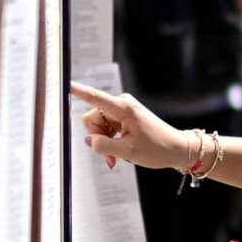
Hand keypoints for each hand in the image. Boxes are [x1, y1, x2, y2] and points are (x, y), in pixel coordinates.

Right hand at [70, 81, 188, 169]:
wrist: (176, 149)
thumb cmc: (157, 149)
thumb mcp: (128, 152)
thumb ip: (104, 145)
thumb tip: (89, 140)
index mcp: (123, 108)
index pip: (94, 97)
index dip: (78, 91)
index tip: (64, 83)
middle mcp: (121, 104)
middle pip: (92, 119)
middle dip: (98, 140)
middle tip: (111, 159)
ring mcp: (123, 110)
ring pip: (98, 126)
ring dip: (105, 143)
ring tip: (118, 158)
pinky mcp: (124, 116)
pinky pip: (107, 128)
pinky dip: (111, 141)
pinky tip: (122, 152)